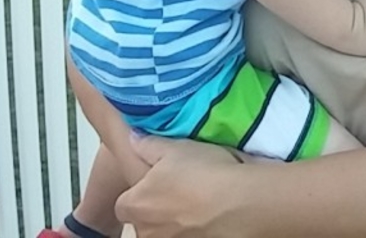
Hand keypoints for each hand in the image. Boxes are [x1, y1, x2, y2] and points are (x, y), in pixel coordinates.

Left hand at [115, 135, 244, 237]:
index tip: (159, 181)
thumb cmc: (203, 172)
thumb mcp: (175, 147)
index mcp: (135, 205)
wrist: (240, 202)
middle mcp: (146, 231)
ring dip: (179, 221)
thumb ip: (149, 144)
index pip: (124, 204)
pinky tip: (214, 214)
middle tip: (183, 188)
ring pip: (167, 232)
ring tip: (203, 201)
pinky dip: (198, 229)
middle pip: (145, 221)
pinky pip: (191, 236)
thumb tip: (134, 138)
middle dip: (159, 209)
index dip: (141, 192)